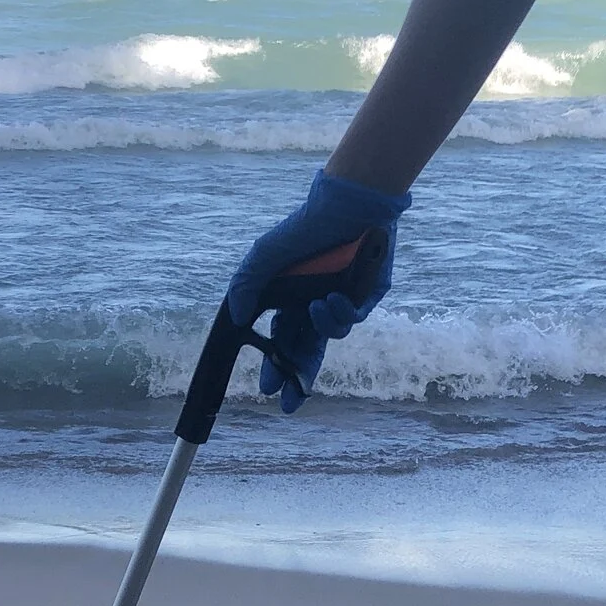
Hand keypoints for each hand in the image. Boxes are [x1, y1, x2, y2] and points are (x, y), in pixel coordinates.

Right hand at [223, 169, 407, 412]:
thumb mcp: (263, 258)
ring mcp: (344, 301)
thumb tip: (236, 320)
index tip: (268, 389)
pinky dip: (342, 312)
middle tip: (290, 400)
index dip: (276, 367)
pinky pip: (354, 316)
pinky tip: (331, 298)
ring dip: (323, 326)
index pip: (283, 343)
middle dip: (299, 378)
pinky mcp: (369, 295)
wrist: (344, 205)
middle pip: (308, 351)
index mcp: (293, 302)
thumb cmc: (302, 229)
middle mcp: (318, 305)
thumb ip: (245, 287)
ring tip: (316, 306)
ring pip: (333, 333)